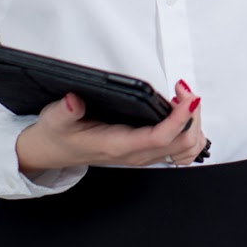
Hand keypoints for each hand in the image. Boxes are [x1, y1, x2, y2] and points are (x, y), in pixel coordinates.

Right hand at [16, 79, 208, 176]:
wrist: (53, 152)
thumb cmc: (58, 135)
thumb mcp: (55, 119)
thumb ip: (66, 110)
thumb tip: (74, 100)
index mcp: (118, 146)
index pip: (159, 137)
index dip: (179, 118)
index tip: (187, 97)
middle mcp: (136, 154)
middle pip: (182, 142)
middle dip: (192, 114)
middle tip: (183, 89)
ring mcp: (144, 156)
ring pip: (186, 150)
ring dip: (194, 124)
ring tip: (185, 101)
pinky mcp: (147, 153)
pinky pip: (180, 151)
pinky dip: (190, 133)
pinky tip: (182, 114)